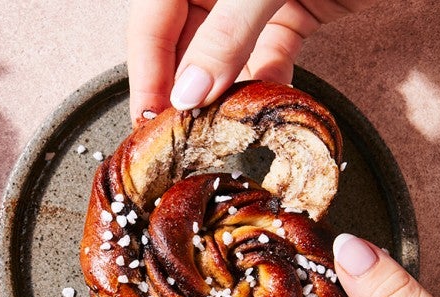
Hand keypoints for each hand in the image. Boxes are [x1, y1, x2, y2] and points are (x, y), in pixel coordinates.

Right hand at [127, 0, 373, 122]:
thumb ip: (227, 34)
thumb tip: (190, 94)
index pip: (150, 22)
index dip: (146, 70)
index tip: (150, 121)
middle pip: (183, 43)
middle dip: (185, 91)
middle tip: (183, 139)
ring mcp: (254, 0)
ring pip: (225, 56)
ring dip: (226, 95)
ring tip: (221, 133)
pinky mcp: (294, 12)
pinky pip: (268, 57)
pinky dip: (267, 85)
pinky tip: (266, 110)